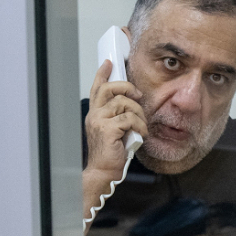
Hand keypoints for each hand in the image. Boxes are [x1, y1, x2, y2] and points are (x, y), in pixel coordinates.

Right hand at [84, 59, 147, 180]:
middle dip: (127, 87)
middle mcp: (94, 115)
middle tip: (138, 95)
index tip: (109, 63)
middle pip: (109, 89)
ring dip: (138, 114)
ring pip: (123, 103)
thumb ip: (119, 117)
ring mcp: (99, 121)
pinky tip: (141, 134)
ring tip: (142, 126)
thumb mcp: (115, 131)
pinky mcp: (108, 129)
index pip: (96, 88)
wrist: (103, 172)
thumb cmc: (110, 154)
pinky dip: (140, 125)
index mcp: (95, 114)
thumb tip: (133, 106)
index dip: (102, 74)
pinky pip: (129, 118)